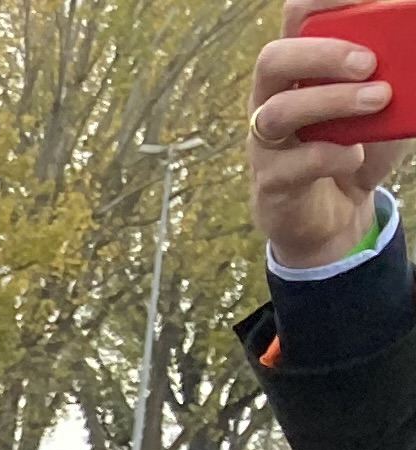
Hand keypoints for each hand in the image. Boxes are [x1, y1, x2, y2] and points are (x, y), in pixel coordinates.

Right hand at [255, 5, 405, 271]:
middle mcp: (273, 97)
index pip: (297, 15)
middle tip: (370, 62)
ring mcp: (266, 141)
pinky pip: (297, 165)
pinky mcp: (272, 183)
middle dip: (323, 55)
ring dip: (331, 102)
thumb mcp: (389, 97)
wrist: (337, 213)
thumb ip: (400, 68)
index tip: (367, 0)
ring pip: (278, 112)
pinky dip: (335, 157)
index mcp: (301, 65)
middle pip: (274, 58)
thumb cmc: (362, 141)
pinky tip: (356, 156)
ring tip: (379, 100)